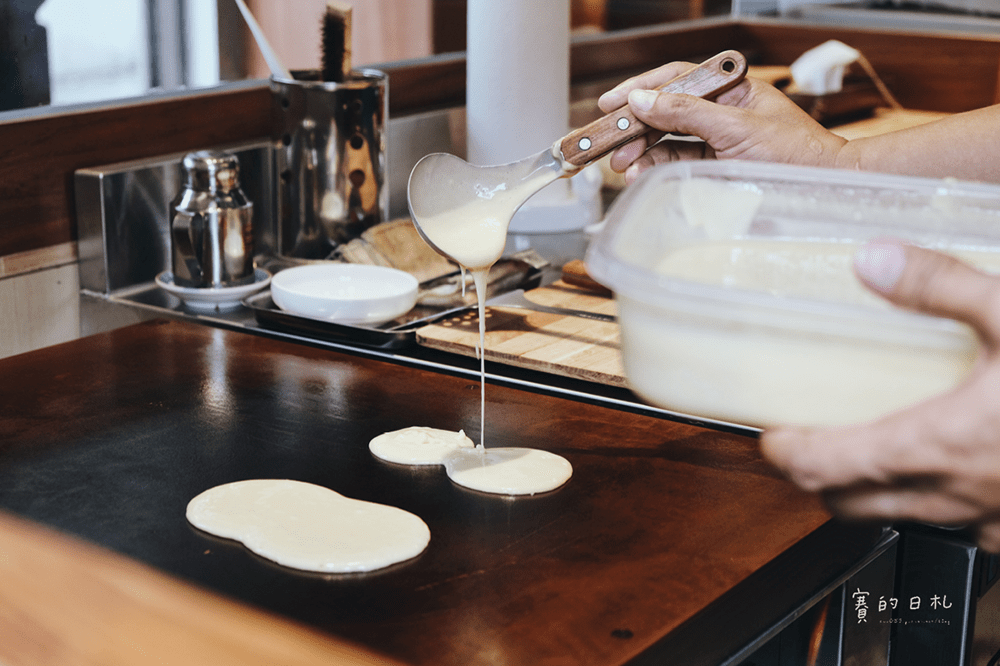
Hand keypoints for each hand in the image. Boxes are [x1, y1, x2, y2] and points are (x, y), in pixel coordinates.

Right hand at [598, 61, 847, 183]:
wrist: (825, 189)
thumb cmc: (797, 154)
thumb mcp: (737, 127)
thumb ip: (687, 112)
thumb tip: (643, 100)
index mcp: (731, 89)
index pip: (677, 79)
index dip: (641, 88)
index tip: (612, 102)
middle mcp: (722, 111)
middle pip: (666, 110)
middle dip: (635, 126)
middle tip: (608, 141)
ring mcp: (718, 140)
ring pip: (668, 139)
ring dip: (642, 150)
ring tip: (623, 165)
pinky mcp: (717, 167)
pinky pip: (678, 161)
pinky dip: (657, 166)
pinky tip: (641, 172)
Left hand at [760, 240, 999, 550]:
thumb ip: (939, 287)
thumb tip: (869, 259)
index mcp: (939, 444)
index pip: (827, 467)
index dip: (786, 455)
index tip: (770, 435)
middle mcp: (956, 495)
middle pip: (849, 504)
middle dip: (817, 478)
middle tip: (808, 443)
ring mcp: (993, 522)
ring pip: (902, 519)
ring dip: (872, 492)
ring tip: (869, 450)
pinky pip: (960, 525)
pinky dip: (933, 500)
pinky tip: (951, 464)